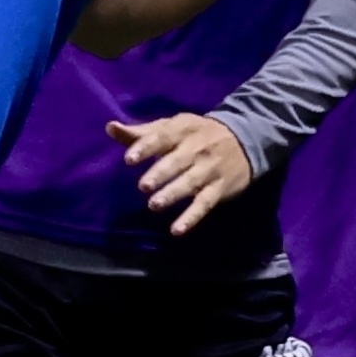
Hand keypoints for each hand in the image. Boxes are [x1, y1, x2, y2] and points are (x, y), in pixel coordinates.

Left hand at [106, 113, 251, 234]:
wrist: (245, 137)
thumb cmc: (197, 134)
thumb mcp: (173, 126)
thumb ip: (142, 132)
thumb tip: (110, 127)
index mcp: (183, 130)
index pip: (163, 137)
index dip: (146, 147)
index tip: (129, 159)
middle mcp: (198, 148)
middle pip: (178, 161)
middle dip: (160, 173)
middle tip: (143, 186)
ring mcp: (210, 169)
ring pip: (191, 182)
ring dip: (173, 193)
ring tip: (154, 205)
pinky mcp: (219, 188)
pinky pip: (205, 203)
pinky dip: (192, 217)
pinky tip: (177, 230)